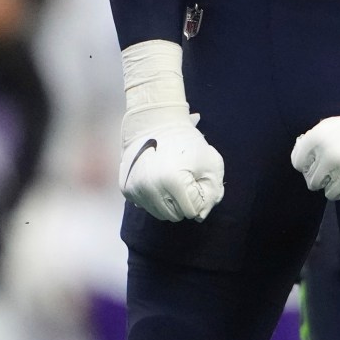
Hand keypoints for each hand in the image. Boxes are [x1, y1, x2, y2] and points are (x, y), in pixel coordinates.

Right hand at [117, 39, 225, 221]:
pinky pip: (146, 206)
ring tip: (171, 180)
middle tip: (184, 179)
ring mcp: (136, 190)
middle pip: (175, 216)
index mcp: (173, 182)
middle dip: (184, 201)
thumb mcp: (211, 163)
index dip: (198, 196)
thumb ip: (212, 192)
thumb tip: (200, 217)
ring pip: (160, 214)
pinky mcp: (127, 189)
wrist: (155, 122)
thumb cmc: (187, 142)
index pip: (192, 211)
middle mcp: (151, 189)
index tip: (194, 177)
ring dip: (169, 202)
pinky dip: (155, 198)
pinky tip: (158, 180)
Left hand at [293, 50, 339, 206]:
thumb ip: (309, 142)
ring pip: (331, 194)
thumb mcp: (328, 126)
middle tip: (336, 168)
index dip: (308, 162)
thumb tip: (298, 162)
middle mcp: (333, 159)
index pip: (299, 164)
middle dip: (322, 177)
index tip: (320, 159)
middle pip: (312, 183)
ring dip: (338, 186)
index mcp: (320, 141)